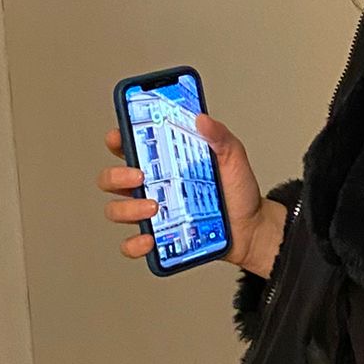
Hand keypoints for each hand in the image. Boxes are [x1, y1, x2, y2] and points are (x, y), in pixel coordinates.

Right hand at [99, 116, 282, 272]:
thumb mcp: (233, 159)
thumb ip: (220, 137)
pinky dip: (134, 244)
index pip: (128, 146)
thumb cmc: (238, 193)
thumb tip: (202, 119)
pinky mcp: (158, 239)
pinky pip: (131, 245)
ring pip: (116, 210)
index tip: (119, 135)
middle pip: (111, 179)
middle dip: (117, 175)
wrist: (253, 229)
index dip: (117, 138)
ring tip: (154, 207)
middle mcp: (152, 187)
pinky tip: (150, 240)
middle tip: (140, 175)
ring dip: (127, 209)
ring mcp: (152, 214)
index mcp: (164, 163)